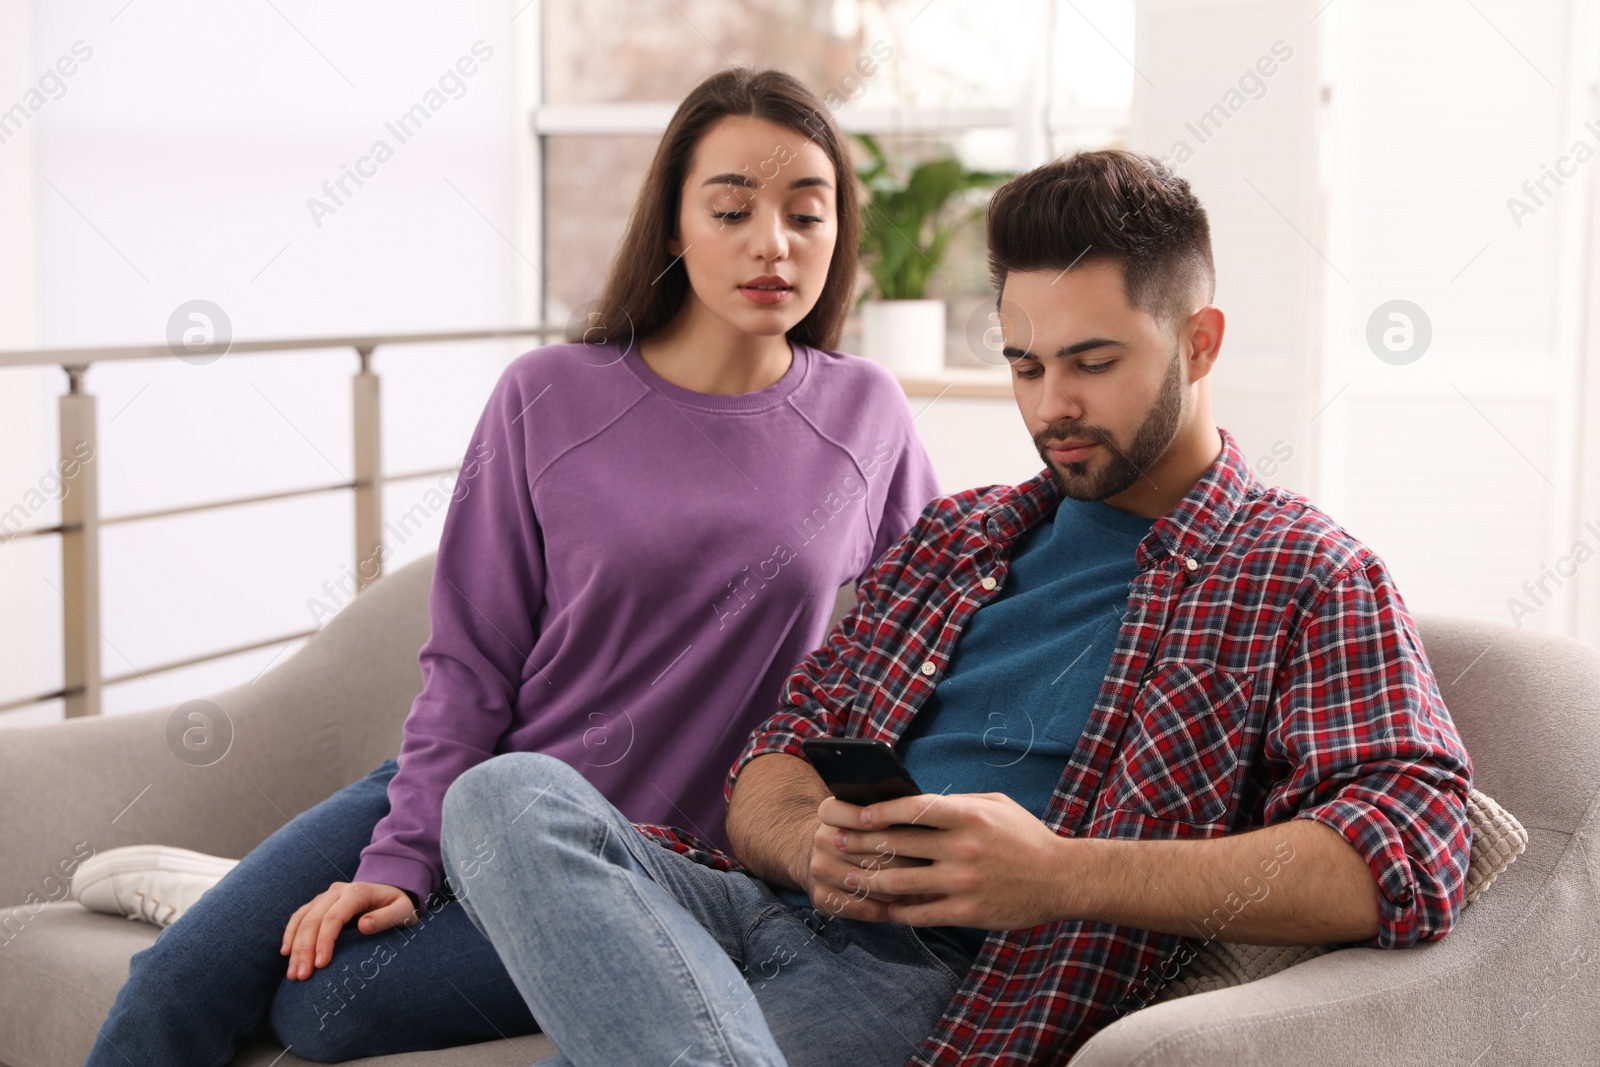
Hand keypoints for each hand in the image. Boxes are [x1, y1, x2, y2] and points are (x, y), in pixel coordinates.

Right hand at [280, 881, 417, 979]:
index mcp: (357, 892)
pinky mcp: (318, 903)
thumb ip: (386, 918)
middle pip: (313, 920)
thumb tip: (364, 926)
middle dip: (304, 949)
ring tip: (293, 973)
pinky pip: (299, 916)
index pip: (333, 917)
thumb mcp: (403, 911)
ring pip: (302, 920)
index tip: (321, 965)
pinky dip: (290, 933)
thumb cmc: (399, 906)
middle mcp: (337, 891)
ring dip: (294, 946)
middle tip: (301, 976)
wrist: (392, 891)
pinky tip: (286, 953)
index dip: (324, 941)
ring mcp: (325, 896)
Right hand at [804, 795, 940, 922]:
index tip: (921, 831)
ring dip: (904, 889)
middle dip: (911, 861)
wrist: (822, 855)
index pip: (861, 816)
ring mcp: (820, 869)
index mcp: (831, 813)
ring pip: (873, 883)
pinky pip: (865, 907)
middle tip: (941, 867)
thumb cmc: (859, 832)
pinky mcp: (822, 897)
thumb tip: (927, 819)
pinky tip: (909, 906)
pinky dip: (890, 909)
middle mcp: (822, 840)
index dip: (889, 823)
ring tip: (933, 889)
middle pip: (875, 853)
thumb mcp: (865, 813)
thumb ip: (889, 813)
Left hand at [829, 792, 1073, 929]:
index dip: (878, 811)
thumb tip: (911, 802)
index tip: (855, 812)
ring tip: (846, 876)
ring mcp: (964, 883)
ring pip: (902, 882)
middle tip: (834, 841)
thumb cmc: (1025, 836)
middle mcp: (964, 848)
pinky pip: (921, 913)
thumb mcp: (994, 805)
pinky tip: (881, 905)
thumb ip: (955, 803)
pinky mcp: (968, 913)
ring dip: (869, 879)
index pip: (913, 809)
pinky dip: (896, 910)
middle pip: (899, 845)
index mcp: (969, 815)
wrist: (1063, 878)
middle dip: (861, 843)